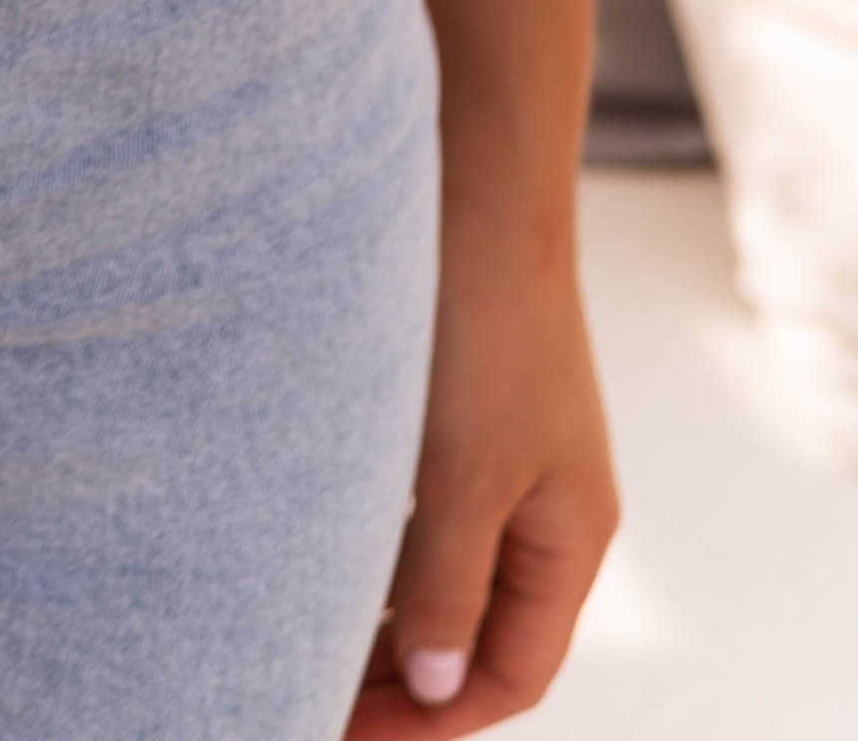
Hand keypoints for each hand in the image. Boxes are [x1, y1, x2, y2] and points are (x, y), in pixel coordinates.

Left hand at [347, 204, 617, 731]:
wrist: (474, 172)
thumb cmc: (481, 321)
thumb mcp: (466, 471)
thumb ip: (448, 584)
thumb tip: (435, 683)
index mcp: (569, 532)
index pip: (512, 671)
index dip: (434, 719)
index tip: (336, 730)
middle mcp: (540, 498)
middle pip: (473, 627)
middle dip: (397, 676)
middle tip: (297, 692)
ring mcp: (495, 444)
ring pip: (432, 563)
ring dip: (371, 607)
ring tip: (288, 634)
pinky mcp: (447, 394)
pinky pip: (407, 500)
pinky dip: (360, 537)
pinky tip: (298, 541)